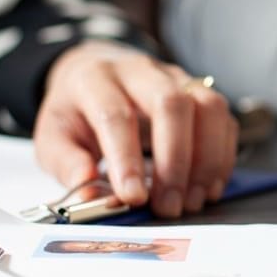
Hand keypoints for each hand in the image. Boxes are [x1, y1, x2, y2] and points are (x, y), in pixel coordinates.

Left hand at [33, 43, 238, 218]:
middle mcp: (141, 71)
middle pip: (172, 103)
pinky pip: (224, 118)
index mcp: (95, 79)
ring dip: (206, 159)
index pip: (116, 115)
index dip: (126, 159)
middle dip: (175, 160)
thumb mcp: (53, 137)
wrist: (95, 72)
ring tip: (192, 200)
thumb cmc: (76, 111)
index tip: (133, 198)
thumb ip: (68, 165)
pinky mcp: (200, 90)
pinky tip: (208, 186)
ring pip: (208, 106)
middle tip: (169, 205)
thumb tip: (90, 195)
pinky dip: (222, 156)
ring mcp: (176, 77)